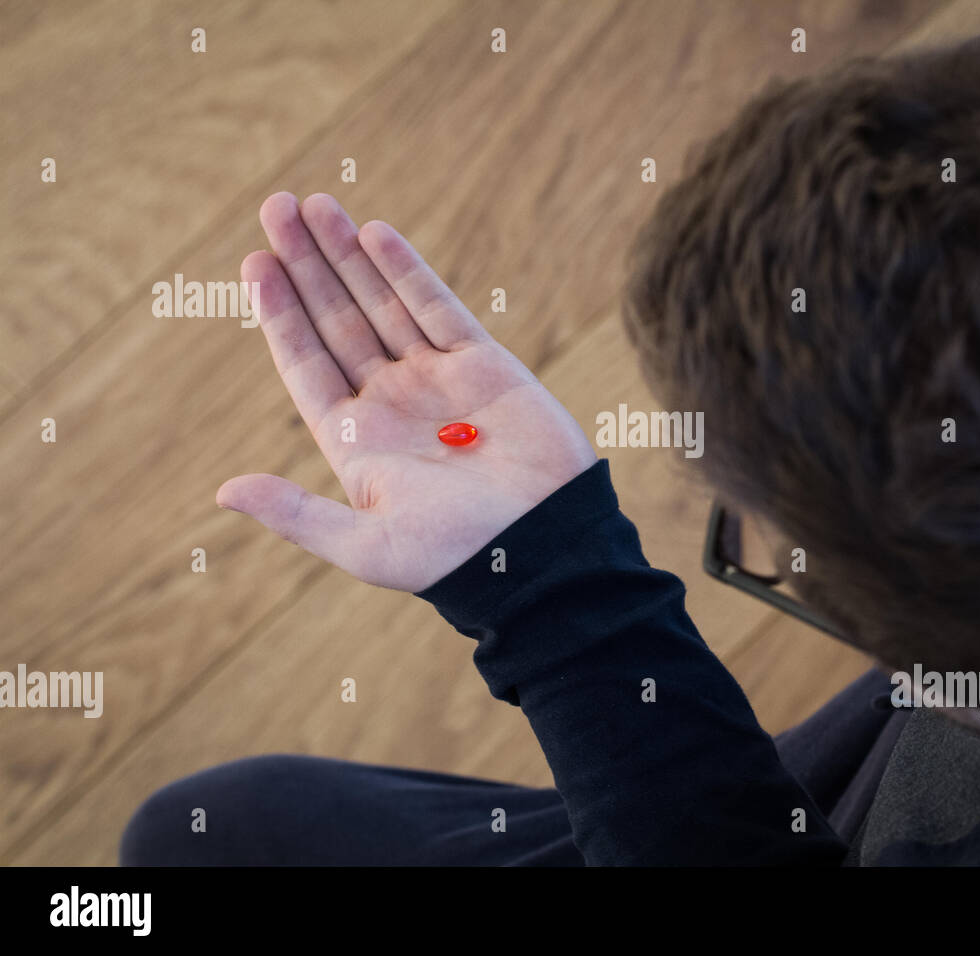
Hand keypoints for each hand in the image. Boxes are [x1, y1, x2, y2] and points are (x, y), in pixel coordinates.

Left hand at [218, 192, 596, 591]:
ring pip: (383, 303)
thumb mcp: (366, 544)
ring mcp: (437, 379)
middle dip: (307, 265)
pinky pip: (438, 307)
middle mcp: (391, 402)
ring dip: (349, 255)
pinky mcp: (484, 364)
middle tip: (275, 207)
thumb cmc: (456, 555)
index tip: (253, 265)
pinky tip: (375, 234)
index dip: (279, 314)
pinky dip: (407, 271)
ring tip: (315, 205)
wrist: (546, 547)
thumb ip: (296, 513)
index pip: (306, 363)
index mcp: (357, 440)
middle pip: (337, 320)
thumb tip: (223, 491)